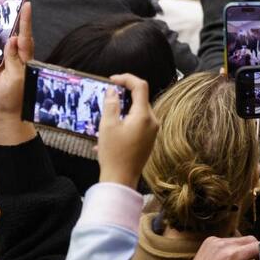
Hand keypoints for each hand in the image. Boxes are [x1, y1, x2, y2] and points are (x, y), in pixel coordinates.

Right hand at [0, 2, 34, 144]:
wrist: (6, 117)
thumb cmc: (16, 99)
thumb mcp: (17, 78)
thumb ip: (14, 59)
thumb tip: (13, 40)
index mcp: (24, 59)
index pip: (24, 36)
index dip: (26, 20)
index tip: (26, 5)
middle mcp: (13, 59)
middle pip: (6, 38)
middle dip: (1, 25)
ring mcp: (0, 66)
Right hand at [97, 74, 158, 188]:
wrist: (121, 180)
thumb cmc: (114, 154)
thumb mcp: (107, 125)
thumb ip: (111, 104)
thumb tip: (113, 90)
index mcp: (144, 115)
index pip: (140, 86)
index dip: (126, 78)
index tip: (112, 80)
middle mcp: (153, 121)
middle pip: (139, 99)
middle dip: (123, 96)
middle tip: (106, 99)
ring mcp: (152, 131)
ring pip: (138, 111)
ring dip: (122, 110)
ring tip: (106, 120)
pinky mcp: (149, 140)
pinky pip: (138, 123)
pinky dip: (125, 122)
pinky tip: (111, 133)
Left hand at [183, 236, 259, 259]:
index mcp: (233, 256)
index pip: (258, 244)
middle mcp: (223, 244)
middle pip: (249, 239)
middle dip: (253, 249)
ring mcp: (215, 240)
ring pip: (238, 239)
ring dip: (241, 249)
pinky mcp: (210, 240)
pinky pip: (227, 240)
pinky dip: (230, 248)